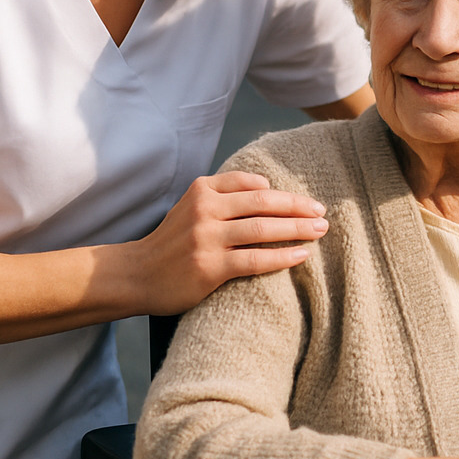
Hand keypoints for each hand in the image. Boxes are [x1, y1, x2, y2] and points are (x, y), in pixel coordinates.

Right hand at [134, 171, 328, 314]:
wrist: (137, 275)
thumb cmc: (171, 242)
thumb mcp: (190, 206)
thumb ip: (222, 192)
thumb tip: (266, 185)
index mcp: (201, 190)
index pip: (250, 183)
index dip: (283, 192)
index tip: (306, 201)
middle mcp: (204, 210)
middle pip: (262, 202)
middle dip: (297, 207)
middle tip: (322, 213)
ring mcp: (206, 238)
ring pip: (262, 228)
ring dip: (297, 229)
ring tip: (320, 231)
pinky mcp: (210, 267)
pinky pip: (254, 259)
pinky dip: (282, 256)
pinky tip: (301, 255)